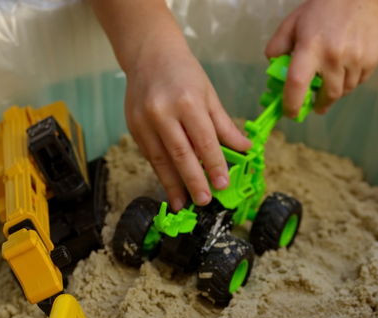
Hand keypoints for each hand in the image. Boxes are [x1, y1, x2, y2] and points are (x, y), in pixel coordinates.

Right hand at [123, 30, 250, 209]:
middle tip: (204, 201)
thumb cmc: (184, 74)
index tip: (222, 184)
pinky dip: (161, 171)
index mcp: (187, 101)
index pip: (204, 141)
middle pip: (180, 154)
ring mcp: (144, 120)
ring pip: (160, 159)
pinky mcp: (132, 126)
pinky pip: (149, 154)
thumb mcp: (209, 95)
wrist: (149, 54)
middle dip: (193, 181)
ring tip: (184, 203)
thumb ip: (225, 126)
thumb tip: (245, 149)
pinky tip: (170, 185)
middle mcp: (163, 112)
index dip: (214, 165)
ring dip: (173, 184)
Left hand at [265, 0, 377, 115]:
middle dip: (320, 103)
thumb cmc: (321, 11)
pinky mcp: (371, 61)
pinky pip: (359, 82)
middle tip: (316, 104)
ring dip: (336, 91)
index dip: (292, 104)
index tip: (291, 113)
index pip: (297, 83)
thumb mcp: (293, 23)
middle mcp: (334, 56)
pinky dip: (351, 80)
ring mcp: (355, 59)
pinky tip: (347, 66)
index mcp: (310, 47)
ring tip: (332, 79)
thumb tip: (272, 69)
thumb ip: (277, 45)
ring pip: (345, 91)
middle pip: (327, 95)